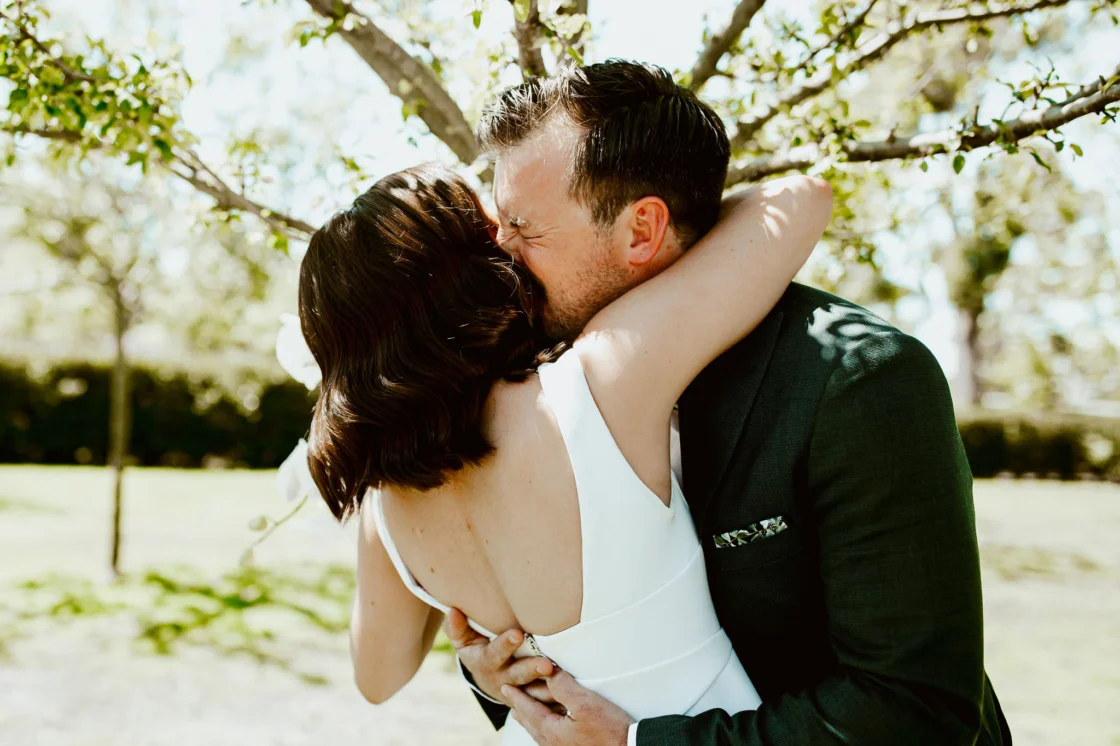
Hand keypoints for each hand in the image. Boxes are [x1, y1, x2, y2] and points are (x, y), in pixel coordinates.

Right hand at [443, 607, 555, 705]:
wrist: (487, 677)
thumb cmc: (476, 648)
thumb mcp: (463, 640)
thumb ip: (457, 628)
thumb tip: (453, 611)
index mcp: (485, 662)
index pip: (494, 654)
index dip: (505, 645)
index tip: (517, 634)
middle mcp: (502, 678)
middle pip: (518, 676)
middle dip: (531, 670)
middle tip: (546, 664)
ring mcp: (519, 690)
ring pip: (534, 692)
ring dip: (548, 687)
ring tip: (563, 677)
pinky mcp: (533, 697)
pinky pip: (547, 699)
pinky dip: (558, 696)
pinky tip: (572, 689)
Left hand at [504, 670, 633, 745]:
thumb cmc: (610, 729)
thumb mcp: (586, 703)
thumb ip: (564, 686)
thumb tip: (550, 672)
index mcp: (552, 731)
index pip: (528, 709)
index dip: (516, 696)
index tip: (505, 687)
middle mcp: (553, 744)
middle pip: (530, 722)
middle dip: (519, 708)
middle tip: (510, 697)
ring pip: (539, 732)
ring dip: (531, 717)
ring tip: (523, 711)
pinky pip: (550, 738)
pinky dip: (543, 726)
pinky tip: (549, 727)